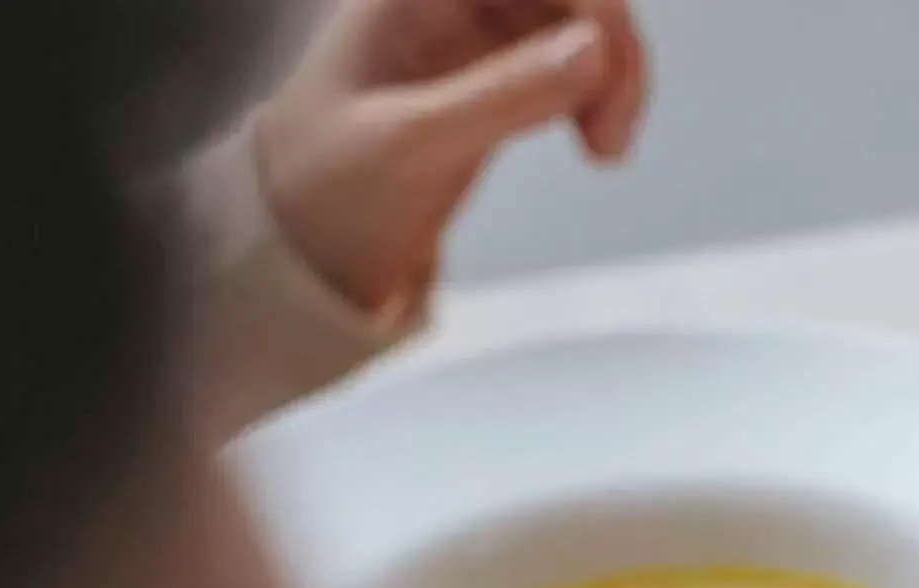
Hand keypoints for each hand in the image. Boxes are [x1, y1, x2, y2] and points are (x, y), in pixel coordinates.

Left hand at [255, 0, 652, 317]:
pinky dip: (602, 95)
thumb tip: (596, 48)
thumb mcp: (413, 144)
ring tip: (606, 149)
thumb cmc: (328, 183)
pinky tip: (595, 142)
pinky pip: (575, 60)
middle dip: (612, 47)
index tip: (606, 68)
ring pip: (583, 23)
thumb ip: (504, 95)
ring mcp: (479, 35)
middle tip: (611, 131)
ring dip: (616, 77)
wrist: (303, 234)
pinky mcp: (499, 76)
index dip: (591, 3)